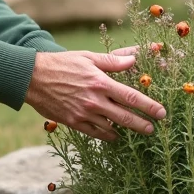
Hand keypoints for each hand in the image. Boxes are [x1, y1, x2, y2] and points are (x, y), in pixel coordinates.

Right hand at [25, 47, 165, 141]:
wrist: (32, 78)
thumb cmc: (61, 64)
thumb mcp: (88, 58)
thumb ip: (112, 61)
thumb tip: (134, 59)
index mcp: (100, 82)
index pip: (131, 96)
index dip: (148, 106)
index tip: (161, 113)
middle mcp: (94, 100)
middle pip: (125, 117)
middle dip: (142, 124)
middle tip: (154, 129)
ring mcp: (83, 114)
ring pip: (111, 127)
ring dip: (125, 130)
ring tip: (136, 131)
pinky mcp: (73, 122)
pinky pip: (95, 133)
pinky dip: (107, 135)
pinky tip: (114, 135)